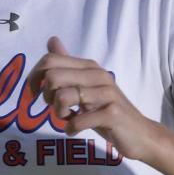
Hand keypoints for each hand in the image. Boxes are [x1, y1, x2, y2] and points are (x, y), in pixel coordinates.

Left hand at [25, 35, 160, 163]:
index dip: (34, 77)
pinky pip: (78, 120)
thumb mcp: (86, 86)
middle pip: (53, 77)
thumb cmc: (108, 111)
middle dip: (46, 97)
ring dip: (58, 114)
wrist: (140, 133)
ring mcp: (106, 94)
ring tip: (67, 119)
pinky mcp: (112, 114)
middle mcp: (98, 75)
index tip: (34, 94)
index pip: (50, 59)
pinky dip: (71, 129)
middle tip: (56, 108)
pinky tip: (75, 130)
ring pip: (63, 97)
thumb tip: (52, 40)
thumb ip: (68, 65)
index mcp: (89, 67)